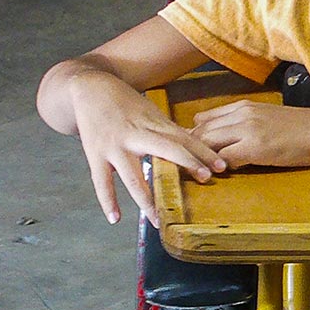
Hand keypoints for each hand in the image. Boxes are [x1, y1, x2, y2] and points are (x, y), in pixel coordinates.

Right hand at [69, 73, 224, 226]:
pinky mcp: (96, 154)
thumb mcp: (150, 112)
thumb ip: (168, 131)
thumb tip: (195, 146)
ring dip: (146, 200)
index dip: (203, 153)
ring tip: (158, 221)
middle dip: (188, 164)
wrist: (88, 87)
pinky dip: (108, 202)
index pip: (184, 139)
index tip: (221, 167)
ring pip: (133, 177)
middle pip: (167, 150)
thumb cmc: (124, 102)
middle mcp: (137, 135)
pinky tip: (116, 219)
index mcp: (153, 124)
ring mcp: (115, 146)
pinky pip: (102, 182)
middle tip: (205, 179)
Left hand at [191, 100, 309, 168]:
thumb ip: (242, 124)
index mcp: (241, 106)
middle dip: (190, 151)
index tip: (190, 153)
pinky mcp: (255, 146)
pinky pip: (225, 158)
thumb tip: (223, 140)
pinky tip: (221, 175)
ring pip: (208, 143)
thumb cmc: (299, 128)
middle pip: (199, 132)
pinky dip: (219, 168)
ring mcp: (247, 129)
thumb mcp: (265, 117)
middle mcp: (241, 114)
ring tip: (198, 173)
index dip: (193, 138)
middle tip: (186, 167)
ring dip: (201, 160)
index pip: (203, 120)